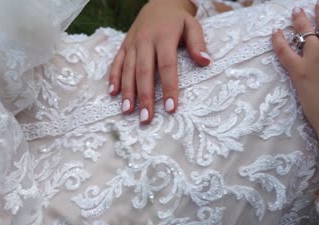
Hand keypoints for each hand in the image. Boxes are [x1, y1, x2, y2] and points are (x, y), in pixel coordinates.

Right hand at [109, 0, 210, 123]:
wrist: (159, 3)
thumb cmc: (178, 20)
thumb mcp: (193, 25)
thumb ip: (198, 43)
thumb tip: (205, 61)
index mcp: (164, 37)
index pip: (167, 66)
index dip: (168, 88)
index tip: (171, 108)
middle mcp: (145, 41)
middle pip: (144, 72)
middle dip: (145, 97)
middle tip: (146, 119)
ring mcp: (132, 44)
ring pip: (127, 70)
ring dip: (127, 92)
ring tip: (128, 112)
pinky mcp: (124, 45)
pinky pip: (116, 63)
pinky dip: (113, 78)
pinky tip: (113, 94)